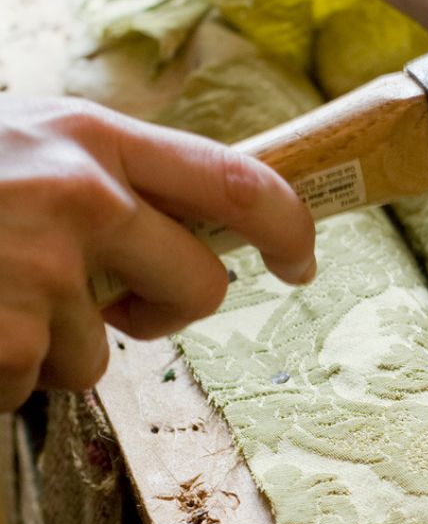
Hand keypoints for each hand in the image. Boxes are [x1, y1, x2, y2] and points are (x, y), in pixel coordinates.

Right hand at [0, 97, 315, 409]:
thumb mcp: (24, 139)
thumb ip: (99, 168)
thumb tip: (172, 215)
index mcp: (94, 137)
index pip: (237, 181)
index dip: (288, 228)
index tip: (300, 262)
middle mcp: (85, 197)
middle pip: (201, 286)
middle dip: (164, 313)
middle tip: (107, 307)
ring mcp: (47, 269)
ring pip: (101, 355)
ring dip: (52, 348)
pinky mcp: (11, 337)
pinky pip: (33, 385)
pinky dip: (0, 373)